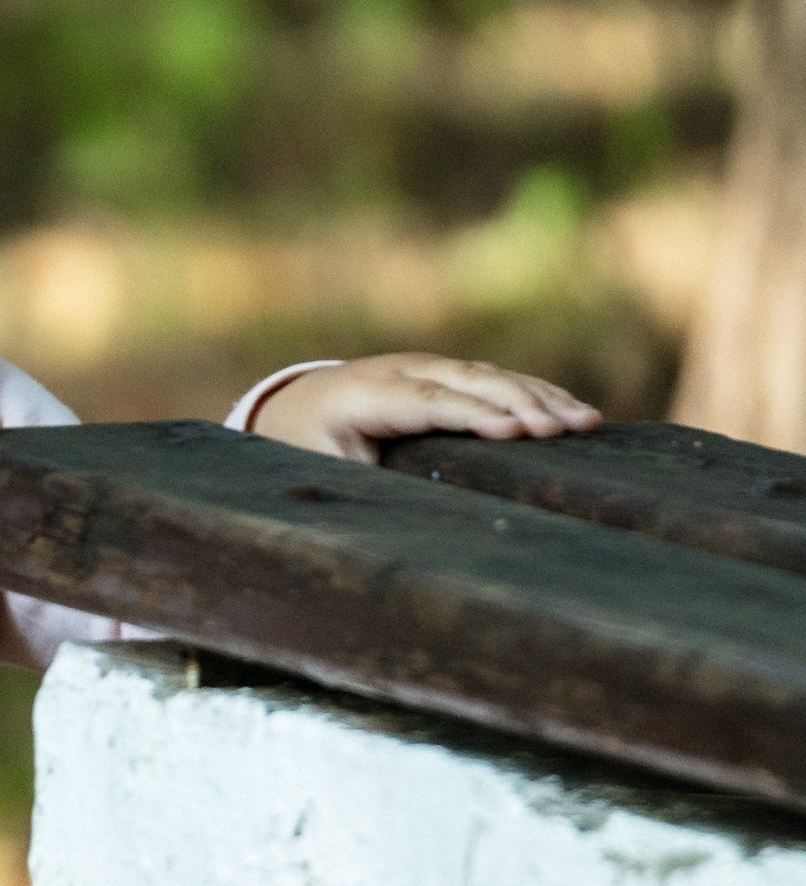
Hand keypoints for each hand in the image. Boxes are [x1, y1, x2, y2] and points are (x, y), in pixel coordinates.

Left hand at [252, 353, 598, 466]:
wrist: (299, 406)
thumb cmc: (309, 448)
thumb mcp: (320, 471)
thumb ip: (358, 484)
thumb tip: (402, 519)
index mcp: (366, 395)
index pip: (429, 401)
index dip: (472, 414)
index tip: (514, 432)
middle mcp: (402, 370)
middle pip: (470, 382)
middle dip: (520, 404)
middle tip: (564, 429)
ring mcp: (429, 366)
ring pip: (492, 377)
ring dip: (541, 398)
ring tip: (586, 422)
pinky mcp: (449, 373)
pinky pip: (498, 380)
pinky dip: (537, 394)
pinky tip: (574, 412)